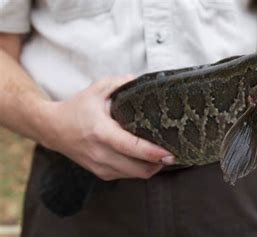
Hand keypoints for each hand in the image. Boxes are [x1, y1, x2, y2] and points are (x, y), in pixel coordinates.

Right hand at [41, 75, 174, 179]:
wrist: (52, 128)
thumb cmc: (77, 108)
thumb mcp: (97, 89)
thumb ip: (121, 83)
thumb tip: (143, 81)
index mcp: (101, 132)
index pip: (131, 147)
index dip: (153, 153)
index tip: (170, 153)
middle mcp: (101, 153)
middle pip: (139, 168)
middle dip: (159, 164)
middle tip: (173, 153)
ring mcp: (100, 166)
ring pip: (135, 175)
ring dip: (151, 168)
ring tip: (162, 155)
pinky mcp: (101, 173)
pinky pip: (128, 176)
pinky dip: (140, 169)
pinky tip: (145, 158)